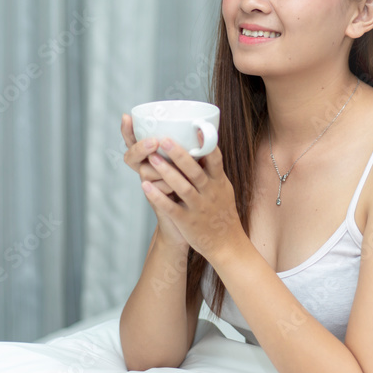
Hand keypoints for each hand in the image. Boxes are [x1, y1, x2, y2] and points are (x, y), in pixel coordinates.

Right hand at [121, 113, 187, 249]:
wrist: (195, 227)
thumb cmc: (194, 191)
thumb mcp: (192, 167)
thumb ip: (193, 149)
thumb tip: (204, 126)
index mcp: (154, 161)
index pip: (134, 143)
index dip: (128, 132)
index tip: (127, 117)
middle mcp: (148, 174)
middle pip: (134, 156)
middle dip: (142, 147)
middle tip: (156, 142)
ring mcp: (153, 190)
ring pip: (147, 175)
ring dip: (159, 170)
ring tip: (168, 166)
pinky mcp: (163, 208)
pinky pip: (158, 199)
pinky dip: (160, 193)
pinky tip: (164, 188)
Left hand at [140, 136, 245, 262]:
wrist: (227, 245)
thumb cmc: (222, 213)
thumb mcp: (223, 189)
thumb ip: (213, 170)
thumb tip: (206, 145)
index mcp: (219, 182)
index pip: (215, 159)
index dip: (207, 143)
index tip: (197, 127)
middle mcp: (210, 193)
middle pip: (195, 171)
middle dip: (179, 155)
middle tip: (164, 139)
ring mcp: (198, 207)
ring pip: (182, 188)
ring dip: (166, 172)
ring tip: (151, 158)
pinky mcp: (187, 221)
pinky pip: (171, 208)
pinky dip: (158, 197)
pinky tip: (145, 187)